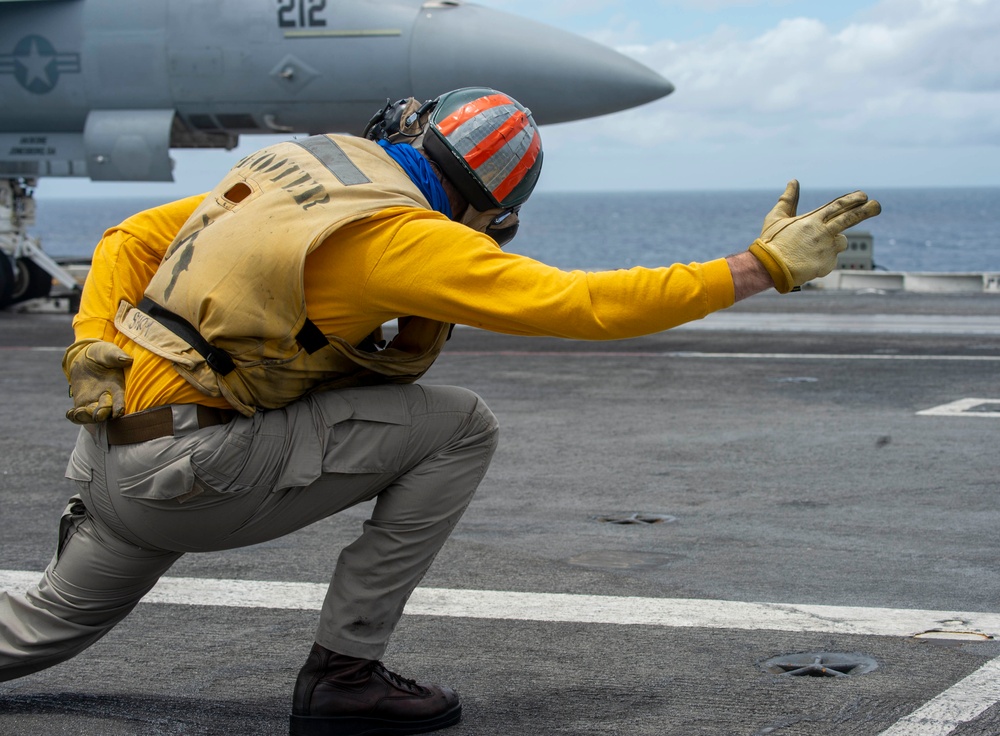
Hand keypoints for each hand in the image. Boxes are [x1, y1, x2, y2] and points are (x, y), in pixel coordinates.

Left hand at [62, 339, 132, 423]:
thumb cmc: (102, 353)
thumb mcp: (108, 351)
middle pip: (106, 410)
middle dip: (102, 413)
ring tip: (78, 412)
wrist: (87, 358)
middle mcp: (107, 397)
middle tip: (97, 415)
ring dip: (86, 417)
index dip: (119, 406)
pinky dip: (74, 417)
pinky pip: (79, 414)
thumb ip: (116, 356)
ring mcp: (94, 401)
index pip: (120, 399)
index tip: (118, 412)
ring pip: (91, 415)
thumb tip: (126, 359)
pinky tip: (69, 413)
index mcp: (117, 386)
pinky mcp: (82, 403)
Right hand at [748, 180, 881, 292]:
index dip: (852, 199)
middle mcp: (823, 232)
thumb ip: (788, 199)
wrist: (769, 269)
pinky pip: (832, 259)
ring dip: (834, 242)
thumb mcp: (776, 217)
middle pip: (850, 219)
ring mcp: (826, 249)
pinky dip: (823, 259)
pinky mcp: (827, 264)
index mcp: (812, 220)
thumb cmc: (771, 242)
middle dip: (867, 211)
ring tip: (814, 248)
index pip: (838, 206)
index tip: (863, 195)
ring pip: (842, 242)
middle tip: (877, 206)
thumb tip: (793, 181)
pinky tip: (808, 262)